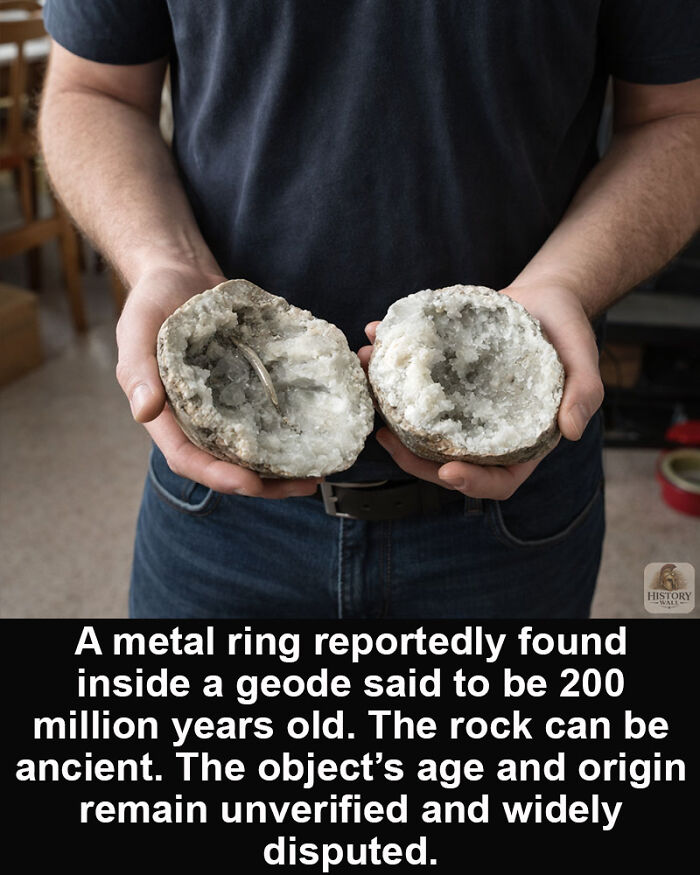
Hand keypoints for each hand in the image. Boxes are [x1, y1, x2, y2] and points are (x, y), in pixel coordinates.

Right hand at [115, 264, 321, 497]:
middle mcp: (198, 418)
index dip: (217, 475)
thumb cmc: (151, 302)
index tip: (249, 483)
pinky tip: (319, 436)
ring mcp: (225, 405)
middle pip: (228, 463)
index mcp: (166, 414)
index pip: (188, 458)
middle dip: (264, 483)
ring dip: (284, 465)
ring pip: (253, 448)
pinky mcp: (247, 387)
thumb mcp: (137, 328)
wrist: (180, 273)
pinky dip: (292, 430)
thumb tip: (145, 413)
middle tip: (304, 486)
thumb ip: (139, 369)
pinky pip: (268, 416)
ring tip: (318, 471)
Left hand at [356, 284, 603, 499]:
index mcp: (520, 440)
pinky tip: (372, 342)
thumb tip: (572, 431)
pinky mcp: (443, 378)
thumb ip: (584, 393)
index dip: (473, 483)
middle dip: (412, 458)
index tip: (448, 471)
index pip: (498, 480)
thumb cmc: (569, 333)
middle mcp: (484, 431)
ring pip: (420, 426)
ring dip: (387, 410)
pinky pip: (413, 383)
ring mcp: (460, 407)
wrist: (545, 298)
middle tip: (386, 438)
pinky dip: (388, 364)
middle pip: (446, 461)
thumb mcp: (584, 360)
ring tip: (368, 384)